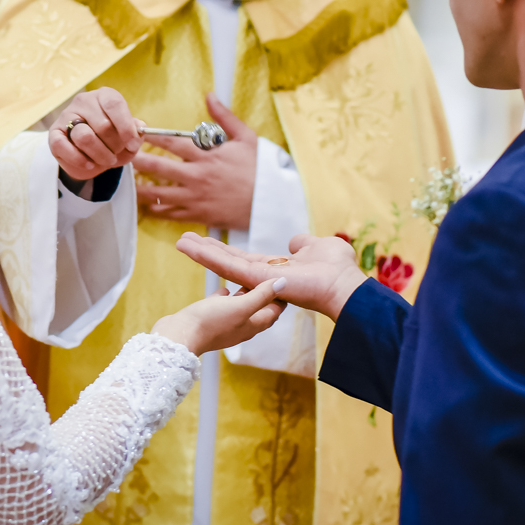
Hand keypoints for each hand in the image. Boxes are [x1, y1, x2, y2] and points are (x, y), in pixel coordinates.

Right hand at [49, 87, 142, 181]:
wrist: (89, 158)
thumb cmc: (111, 142)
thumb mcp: (127, 138)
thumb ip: (135, 132)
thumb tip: (139, 128)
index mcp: (104, 96)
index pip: (115, 104)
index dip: (126, 127)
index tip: (133, 145)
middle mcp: (84, 101)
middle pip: (103, 125)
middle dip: (115, 146)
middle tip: (117, 154)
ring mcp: (66, 116)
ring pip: (85, 137)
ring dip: (100, 155)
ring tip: (106, 160)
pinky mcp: (54, 134)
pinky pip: (64, 147)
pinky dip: (80, 160)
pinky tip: (89, 164)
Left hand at [134, 94, 256, 229]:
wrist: (270, 202)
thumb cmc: (260, 169)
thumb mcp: (246, 137)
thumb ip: (225, 117)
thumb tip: (210, 95)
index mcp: (207, 156)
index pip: (173, 143)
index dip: (153, 136)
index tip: (138, 131)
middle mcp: (197, 176)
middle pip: (159, 167)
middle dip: (139, 161)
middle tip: (123, 156)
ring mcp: (196, 197)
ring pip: (161, 193)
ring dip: (143, 188)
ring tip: (131, 184)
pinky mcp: (199, 214)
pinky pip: (172, 213)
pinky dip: (159, 210)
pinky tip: (149, 206)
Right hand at [152, 278, 287, 356]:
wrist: (180, 335)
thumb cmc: (211, 322)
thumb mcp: (241, 306)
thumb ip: (262, 295)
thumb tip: (283, 283)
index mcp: (253, 325)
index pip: (274, 311)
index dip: (280, 297)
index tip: (283, 281)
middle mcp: (241, 327)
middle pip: (259, 310)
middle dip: (265, 295)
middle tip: (268, 278)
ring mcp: (224, 325)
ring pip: (240, 308)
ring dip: (245, 295)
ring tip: (248, 280)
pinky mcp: (209, 321)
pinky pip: (222, 307)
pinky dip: (226, 297)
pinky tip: (224, 288)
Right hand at [175, 233, 368, 321]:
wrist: (342, 285)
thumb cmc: (336, 269)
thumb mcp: (317, 246)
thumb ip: (303, 244)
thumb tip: (295, 243)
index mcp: (274, 271)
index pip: (243, 260)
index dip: (225, 250)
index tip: (208, 241)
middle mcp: (262, 278)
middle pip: (228, 262)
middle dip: (207, 250)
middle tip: (186, 240)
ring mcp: (256, 281)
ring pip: (223, 264)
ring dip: (201, 252)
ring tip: (181, 241)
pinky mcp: (254, 279)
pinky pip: (226, 265)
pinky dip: (207, 255)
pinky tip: (191, 246)